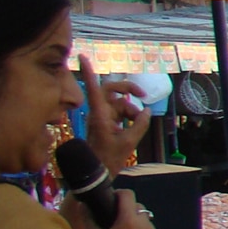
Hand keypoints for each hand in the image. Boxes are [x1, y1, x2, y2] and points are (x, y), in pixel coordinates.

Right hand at [72, 189, 164, 228]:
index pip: (128, 195)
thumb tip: (83, 204)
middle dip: (129, 211)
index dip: (120, 195)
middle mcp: (145, 228)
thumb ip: (88, 218)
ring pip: (147, 222)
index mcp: (128, 222)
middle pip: (139, 208)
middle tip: (118, 220)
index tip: (115, 199)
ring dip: (138, 225)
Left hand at [80, 57, 148, 176]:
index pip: (94, 88)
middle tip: (142, 93)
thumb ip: (139, 124)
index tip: (82, 56)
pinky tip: (135, 123)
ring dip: (131, 108)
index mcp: (100, 115)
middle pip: (111, 90)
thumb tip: (145, 111)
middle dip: (127, 88)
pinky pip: (119, 111)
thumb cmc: (109, 158)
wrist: (98, 172)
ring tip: (137, 121)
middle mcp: (99, 112)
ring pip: (118, 102)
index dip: (88, 71)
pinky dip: (129, 115)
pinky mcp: (105, 122)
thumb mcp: (129, 142)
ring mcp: (102, 116)